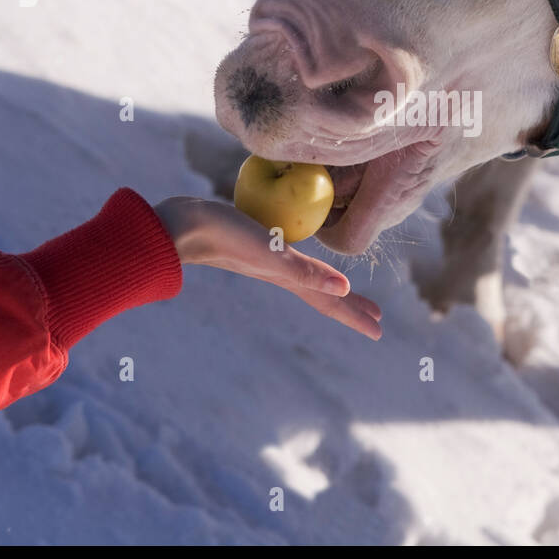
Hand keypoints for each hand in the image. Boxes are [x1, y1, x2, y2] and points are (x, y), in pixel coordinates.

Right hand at [152, 196, 380, 339]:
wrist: (180, 227)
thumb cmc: (226, 237)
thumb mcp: (271, 253)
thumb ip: (306, 271)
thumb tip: (344, 290)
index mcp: (287, 278)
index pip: (329, 302)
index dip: (355, 315)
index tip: (379, 330)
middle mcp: (279, 273)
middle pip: (322, 295)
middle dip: (349, 308)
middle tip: (375, 319)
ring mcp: (265, 262)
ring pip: (307, 279)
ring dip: (328, 288)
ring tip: (344, 292)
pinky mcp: (253, 245)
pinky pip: (289, 261)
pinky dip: (303, 265)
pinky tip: (297, 257)